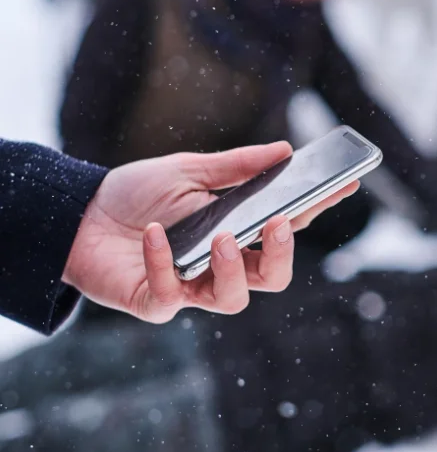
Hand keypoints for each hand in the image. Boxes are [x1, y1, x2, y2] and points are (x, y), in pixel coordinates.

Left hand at [63, 142, 358, 322]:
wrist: (76, 214)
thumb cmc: (136, 194)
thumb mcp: (187, 170)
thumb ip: (235, 166)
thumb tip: (284, 150)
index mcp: (239, 229)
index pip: (288, 223)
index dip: (319, 206)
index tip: (346, 182)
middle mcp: (223, 264)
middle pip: (272, 276)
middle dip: (281, 254)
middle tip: (279, 223)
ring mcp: (192, 286)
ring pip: (234, 298)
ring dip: (234, 269)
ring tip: (223, 238)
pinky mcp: (156, 301)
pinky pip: (171, 294)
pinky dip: (165, 263)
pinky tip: (156, 234)